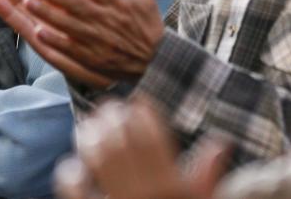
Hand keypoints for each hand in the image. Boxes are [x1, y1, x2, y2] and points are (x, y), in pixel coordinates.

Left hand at [0, 0, 164, 86]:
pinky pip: (71, 50)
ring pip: (69, 25)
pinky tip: (38, 32)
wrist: (155, 60)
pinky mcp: (93, 59)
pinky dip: (55, 41)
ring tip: (28, 0)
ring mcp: (99, 41)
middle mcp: (107, 19)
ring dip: (47, 13)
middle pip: (76, 3)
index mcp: (118, 0)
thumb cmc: (145, 21)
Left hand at [55, 99, 225, 198]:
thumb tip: (221, 142)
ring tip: (88, 126)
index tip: (137, 101)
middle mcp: (143, 192)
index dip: (143, 113)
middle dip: (114, 118)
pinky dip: (70, 174)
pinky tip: (71, 166)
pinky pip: (75, 192)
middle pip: (122, 141)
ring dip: (90, 137)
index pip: (153, 137)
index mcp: (172, 185)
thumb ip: (207, 176)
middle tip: (110, 107)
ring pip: (97, 158)